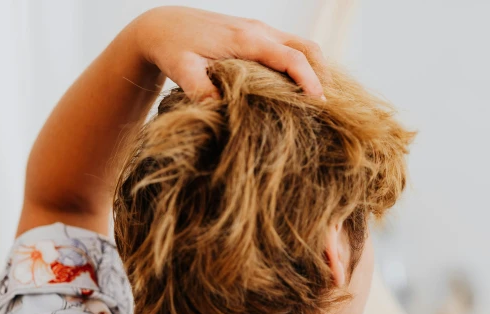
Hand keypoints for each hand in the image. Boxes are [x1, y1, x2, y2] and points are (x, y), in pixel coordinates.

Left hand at [129, 6, 325, 98]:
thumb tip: (222, 113)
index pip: (292, 58)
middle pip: (307, 48)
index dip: (309, 81)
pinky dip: (302, 66)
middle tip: (327, 108)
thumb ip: (201, 90)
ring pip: (302, 46)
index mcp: (247, 38)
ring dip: (314, 70)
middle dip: (322, 76)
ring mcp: (260, 30)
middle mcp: (259, 30)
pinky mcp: (257, 35)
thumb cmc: (171, 47)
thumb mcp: (182, 70)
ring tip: (317, 102)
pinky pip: (290, 48)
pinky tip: (299, 89)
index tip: (319, 105)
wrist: (162, 24)